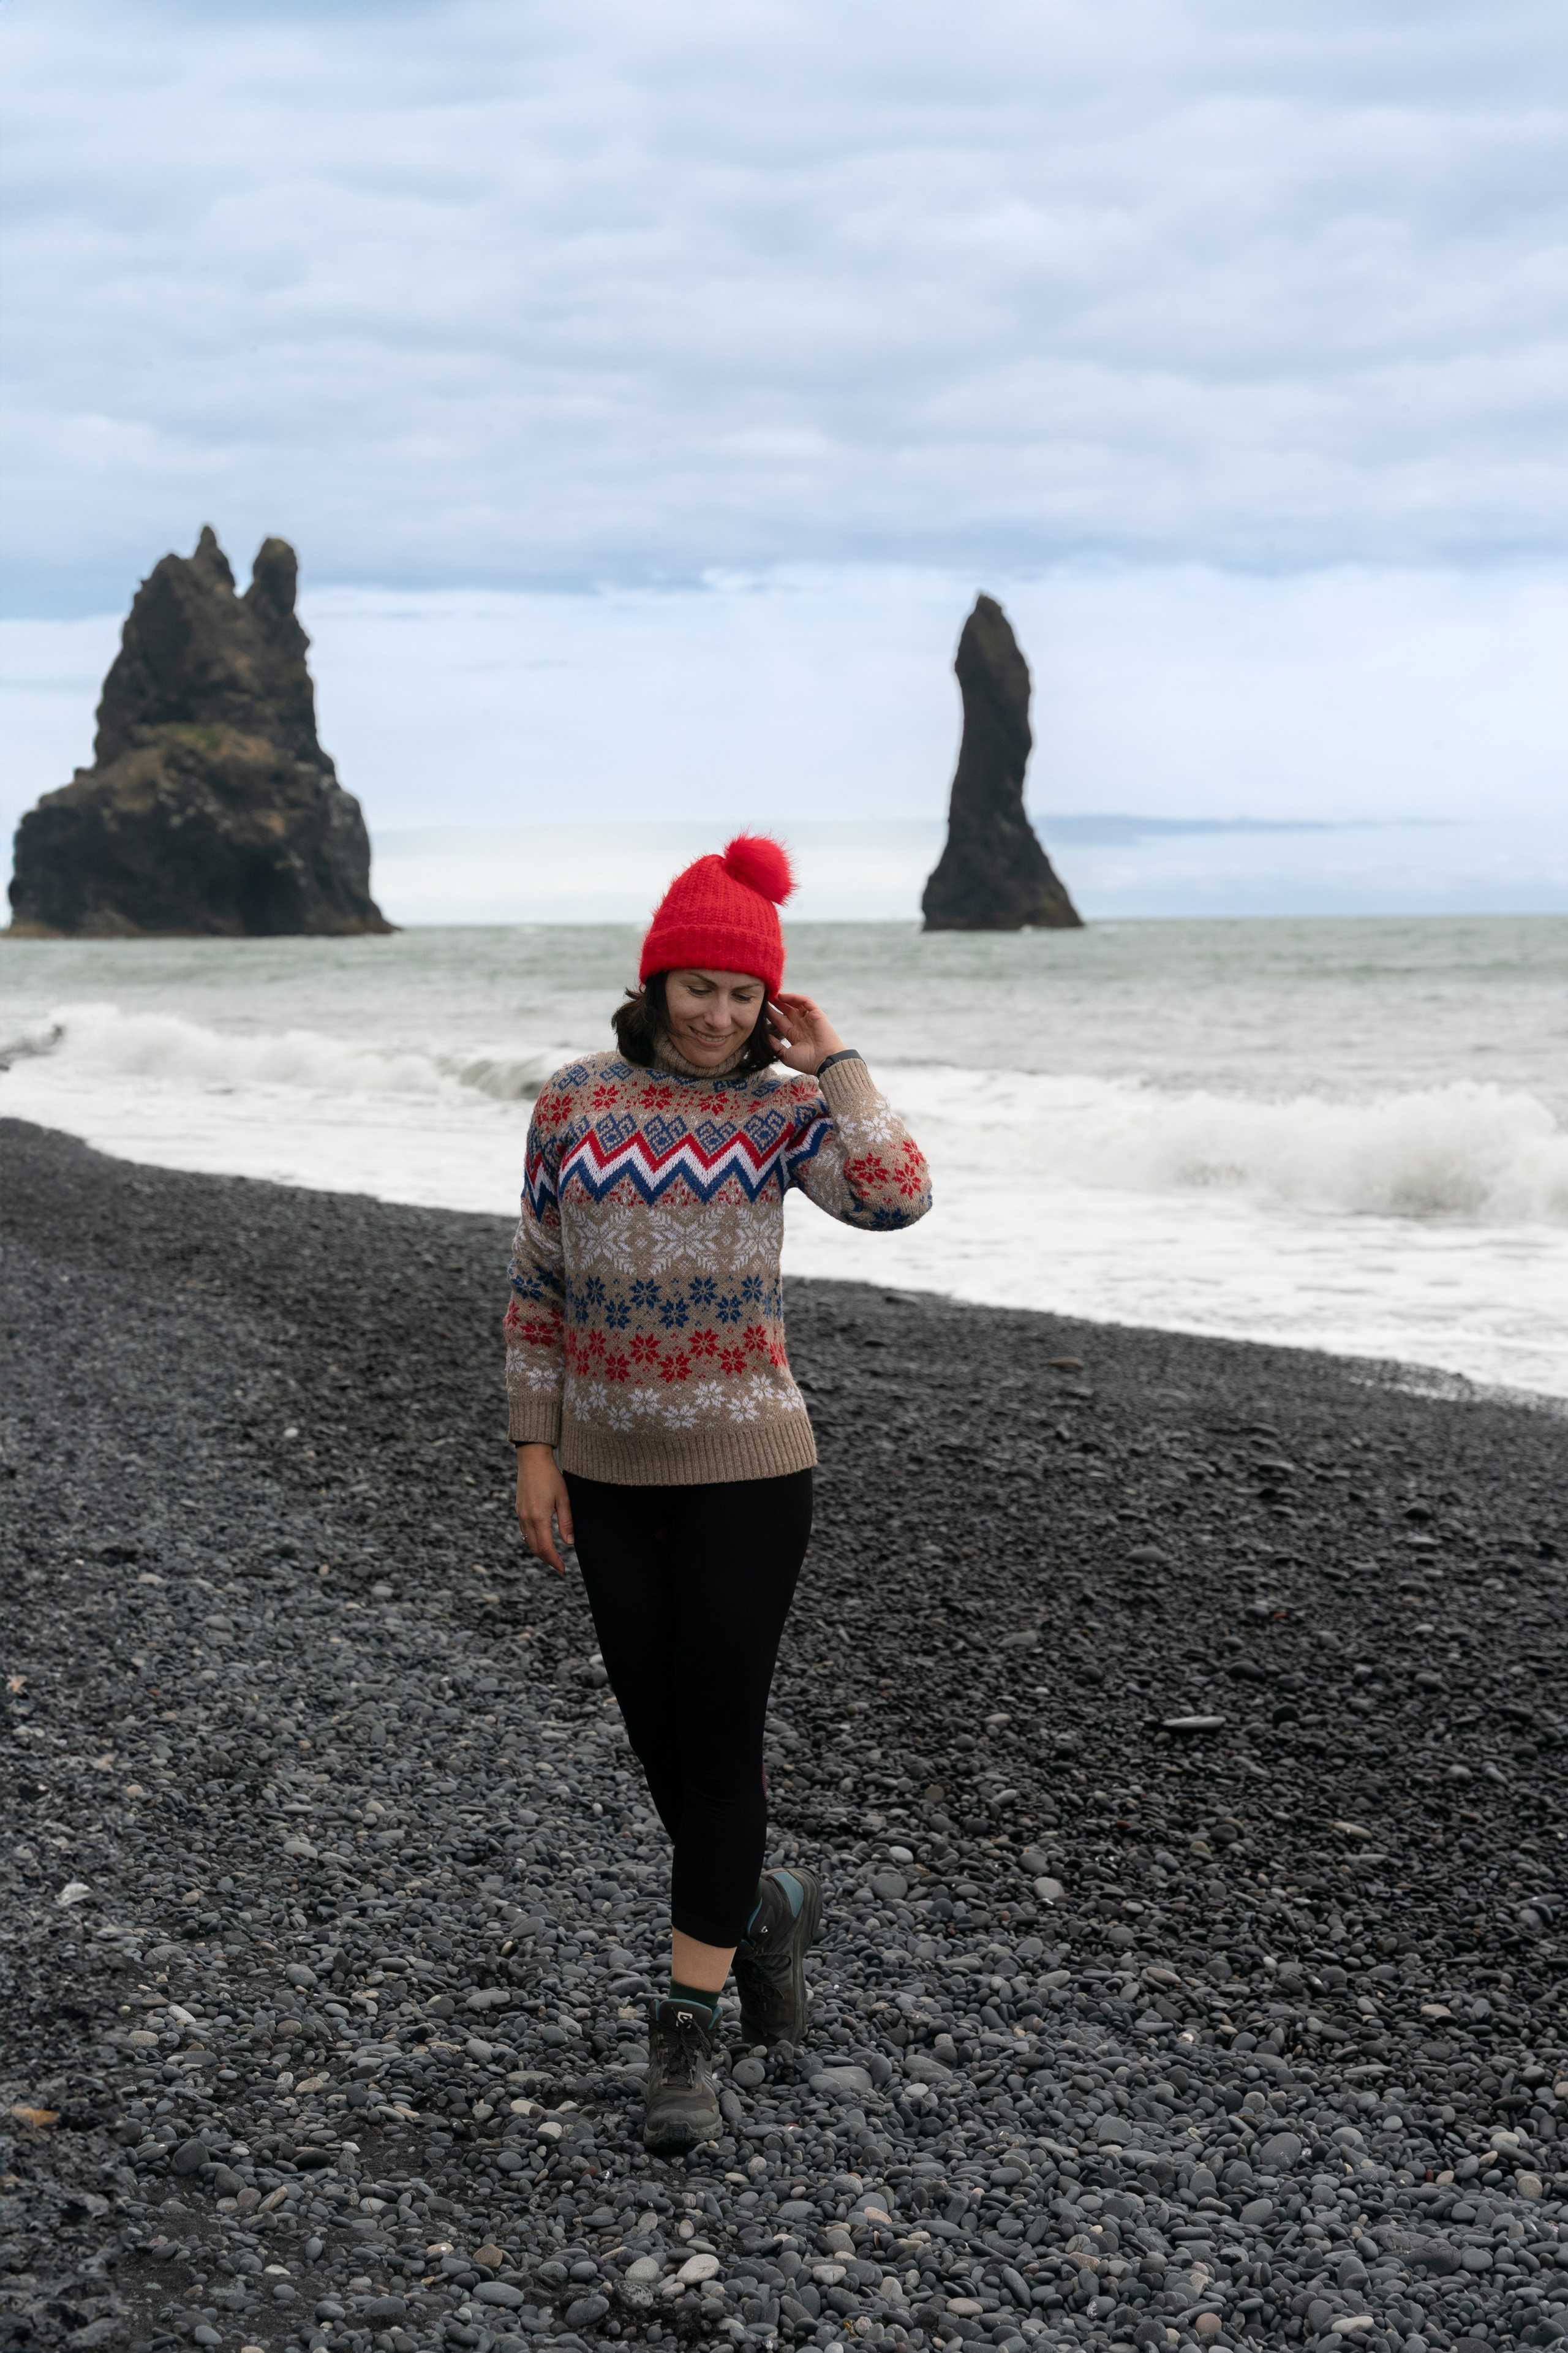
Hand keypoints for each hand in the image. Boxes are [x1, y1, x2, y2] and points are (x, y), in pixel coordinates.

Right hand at [515, 1444, 572, 1573]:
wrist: (532, 1459)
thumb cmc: (551, 1476)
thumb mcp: (564, 1498)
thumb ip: (566, 1522)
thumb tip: (569, 1543)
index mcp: (539, 1517)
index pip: (546, 1547)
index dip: (554, 1561)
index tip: (563, 1569)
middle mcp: (526, 1518)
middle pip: (535, 1548)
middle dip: (547, 1560)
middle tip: (559, 1566)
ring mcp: (520, 1514)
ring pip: (528, 1541)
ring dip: (540, 1551)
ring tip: (553, 1556)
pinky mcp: (518, 1510)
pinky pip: (524, 1532)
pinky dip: (533, 1541)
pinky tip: (543, 1540)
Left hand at [766, 992, 843, 1075]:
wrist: (824, 1061)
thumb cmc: (807, 1062)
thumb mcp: (786, 1056)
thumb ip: (776, 1047)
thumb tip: (765, 1038)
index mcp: (794, 1035)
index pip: (780, 1021)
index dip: (771, 1014)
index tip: (760, 1009)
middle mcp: (801, 1026)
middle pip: (786, 1011)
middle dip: (776, 1004)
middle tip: (765, 997)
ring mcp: (809, 1019)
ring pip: (795, 1004)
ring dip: (784, 999)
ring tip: (772, 995)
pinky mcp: (817, 1014)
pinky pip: (806, 1001)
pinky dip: (795, 997)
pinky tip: (783, 996)